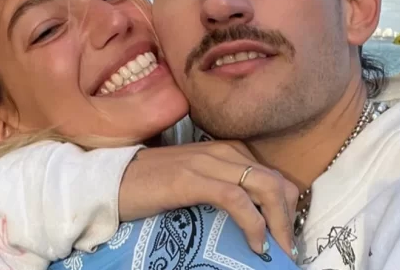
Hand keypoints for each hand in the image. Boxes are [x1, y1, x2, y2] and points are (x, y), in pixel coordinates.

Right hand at [118, 141, 298, 257]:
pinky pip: (235, 198)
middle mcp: (221, 152)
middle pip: (274, 180)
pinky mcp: (191, 179)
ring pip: (263, 186)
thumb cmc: (151, 186)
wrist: (111, 181)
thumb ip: (221, 188)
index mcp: (224, 151)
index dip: (287, 205)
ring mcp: (206, 163)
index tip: (286, 233)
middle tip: (288, 247)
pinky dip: (253, 222)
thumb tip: (250, 217)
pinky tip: (256, 243)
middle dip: (288, 216)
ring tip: (278, 249)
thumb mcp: (195, 182)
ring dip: (277, 222)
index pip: (272, 174)